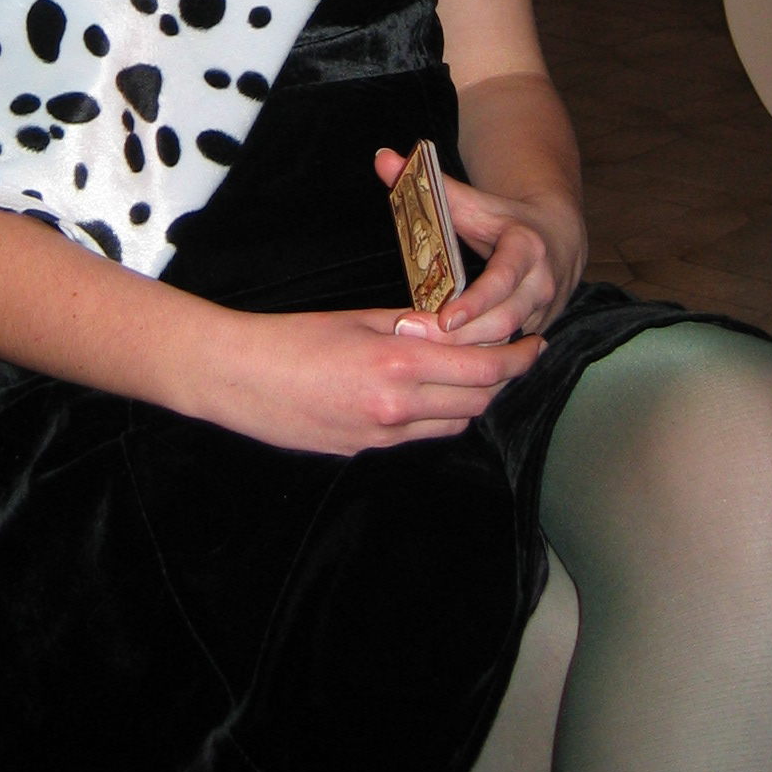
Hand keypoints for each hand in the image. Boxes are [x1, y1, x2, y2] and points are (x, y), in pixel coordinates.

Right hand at [201, 303, 541, 457]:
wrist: (237, 378)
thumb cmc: (292, 338)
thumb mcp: (358, 320)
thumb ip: (411, 327)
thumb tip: (453, 328)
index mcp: (398, 366)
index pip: (482, 370)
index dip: (517, 359)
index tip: (535, 345)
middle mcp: (396, 409)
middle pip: (477, 402)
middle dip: (500, 379)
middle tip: (508, 354)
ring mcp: (380, 437)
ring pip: (452, 424)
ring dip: (469, 399)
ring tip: (466, 370)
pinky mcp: (363, 450)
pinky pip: (416, 435)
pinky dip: (433, 414)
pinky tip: (421, 391)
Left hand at [373, 148, 585, 344]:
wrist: (557, 235)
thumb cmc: (504, 218)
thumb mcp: (472, 200)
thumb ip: (427, 182)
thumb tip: (383, 158)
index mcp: (527, 247)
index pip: (502, 280)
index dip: (475, 302)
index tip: (444, 318)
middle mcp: (542, 282)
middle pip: (502, 320)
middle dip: (460, 335)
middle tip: (414, 336)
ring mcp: (544, 310)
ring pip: (505, 341)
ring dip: (466, 351)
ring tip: (422, 349)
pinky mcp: (539, 329)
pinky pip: (508, 350)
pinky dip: (478, 356)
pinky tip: (445, 359)